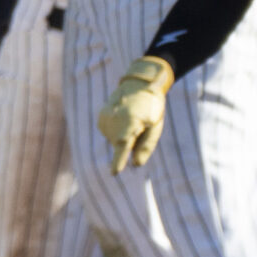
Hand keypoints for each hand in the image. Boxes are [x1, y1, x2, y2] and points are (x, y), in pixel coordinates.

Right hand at [99, 56, 174, 172]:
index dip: (119, 161)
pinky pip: (109, 133)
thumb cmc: (152, 107)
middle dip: (130, 143)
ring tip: (132, 119)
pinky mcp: (101, 117)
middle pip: (120, 145)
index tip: (114, 173)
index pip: (123, 147)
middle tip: (141, 126)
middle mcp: (114, 121)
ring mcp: (105, 118)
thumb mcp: (155, 126)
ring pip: (113, 140)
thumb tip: (136, 164)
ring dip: (123, 136)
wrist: (139, 84)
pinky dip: (116, 130)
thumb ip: (146, 146)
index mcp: (130, 123)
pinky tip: (123, 118)